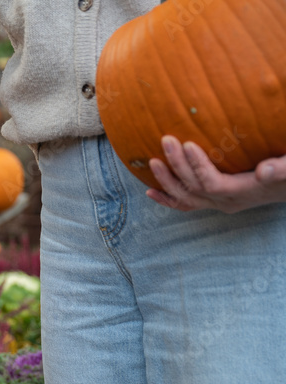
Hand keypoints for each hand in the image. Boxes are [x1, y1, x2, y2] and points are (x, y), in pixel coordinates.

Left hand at [146, 135, 285, 213]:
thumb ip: (281, 169)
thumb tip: (264, 171)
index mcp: (243, 191)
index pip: (213, 182)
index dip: (198, 166)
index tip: (188, 144)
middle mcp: (227, 201)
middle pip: (194, 188)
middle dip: (177, 165)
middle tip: (166, 140)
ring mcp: (219, 203)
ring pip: (186, 197)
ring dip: (167, 181)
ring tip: (153, 161)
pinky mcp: (215, 201)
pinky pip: (187, 205)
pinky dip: (168, 199)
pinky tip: (150, 192)